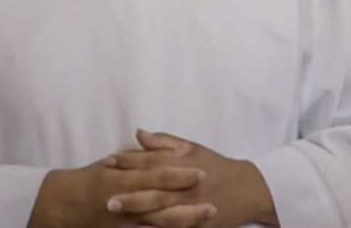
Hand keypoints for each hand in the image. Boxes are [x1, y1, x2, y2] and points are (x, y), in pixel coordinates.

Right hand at [28, 155, 211, 227]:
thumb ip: (144, 154)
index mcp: (126, 179)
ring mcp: (121, 224)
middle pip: (160, 205)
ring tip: (201, 223)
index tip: (203, 173)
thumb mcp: (116, 162)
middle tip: (213, 207)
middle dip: (187, 208)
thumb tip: (172, 147)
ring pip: (154, 226)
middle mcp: (125, 202)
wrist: (58, 205)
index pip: (158, 176)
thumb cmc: (92, 179)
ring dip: (179, 225)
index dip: (180, 175)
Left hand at [107, 132, 275, 227]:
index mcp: (186, 163)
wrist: (247, 190)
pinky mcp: (193, 224)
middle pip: (155, 187)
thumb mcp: (194, 149)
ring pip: (160, 210)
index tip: (109, 160)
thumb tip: (139, 132)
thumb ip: (166, 143)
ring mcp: (190, 206)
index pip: (155, 160)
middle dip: (129, 189)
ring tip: (113, 210)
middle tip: (104, 192)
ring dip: (136, 209)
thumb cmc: (217, 167)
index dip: (131, 160)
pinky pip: (171, 227)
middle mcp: (187, 185)